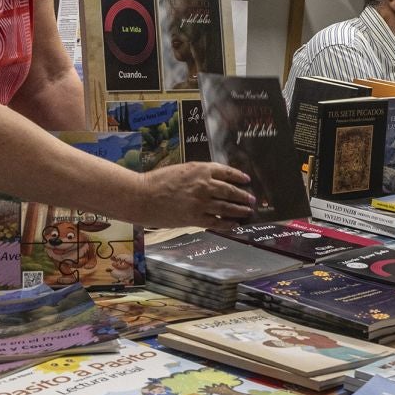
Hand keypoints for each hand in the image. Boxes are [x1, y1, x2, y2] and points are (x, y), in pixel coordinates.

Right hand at [131, 163, 254, 227]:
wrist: (142, 196)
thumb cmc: (157, 181)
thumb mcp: (181, 170)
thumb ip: (198, 174)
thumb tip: (214, 181)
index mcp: (200, 169)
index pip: (227, 172)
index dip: (238, 176)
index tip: (246, 180)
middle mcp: (204, 185)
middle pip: (231, 191)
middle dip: (243, 196)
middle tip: (252, 199)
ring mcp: (201, 202)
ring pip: (227, 207)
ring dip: (239, 210)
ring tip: (247, 212)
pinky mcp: (195, 218)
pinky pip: (217, 221)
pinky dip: (227, 223)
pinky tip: (233, 224)